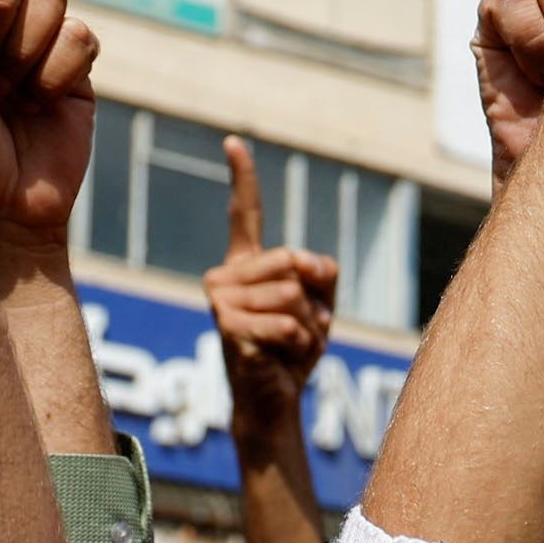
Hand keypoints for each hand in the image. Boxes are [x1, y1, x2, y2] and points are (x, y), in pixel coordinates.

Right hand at [207, 135, 339, 430]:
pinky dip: (299, 343)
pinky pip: (286, 323)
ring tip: (290, 345)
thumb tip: (299, 262)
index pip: (246, 215)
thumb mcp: (322, 304)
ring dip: (307, 325)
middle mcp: (226, 276)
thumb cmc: (294, 352)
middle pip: (291, 260)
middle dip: (312, 297)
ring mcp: (221, 300)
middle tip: (302, 326)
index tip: (233, 142)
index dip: (242, 177)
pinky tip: (281, 356)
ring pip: (291, 294)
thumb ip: (321, 272)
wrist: (273, 400)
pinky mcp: (227, 326)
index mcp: (248, 266)